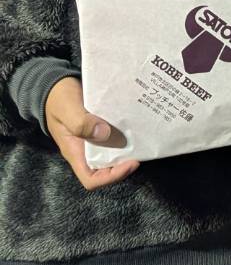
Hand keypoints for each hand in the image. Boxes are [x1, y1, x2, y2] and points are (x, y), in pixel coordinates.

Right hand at [44, 76, 138, 190]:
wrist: (55, 85)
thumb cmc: (58, 99)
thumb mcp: (67, 109)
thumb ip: (81, 123)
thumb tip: (104, 134)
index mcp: (75, 152)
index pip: (91, 179)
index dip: (112, 177)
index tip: (131, 163)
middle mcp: (85, 150)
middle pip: (105, 170)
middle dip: (124, 164)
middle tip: (142, 148)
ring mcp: (92, 140)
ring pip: (112, 154)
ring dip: (127, 150)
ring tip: (142, 138)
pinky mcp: (99, 128)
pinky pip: (113, 138)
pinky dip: (125, 136)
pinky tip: (135, 126)